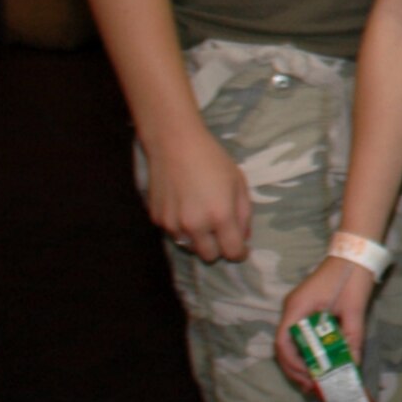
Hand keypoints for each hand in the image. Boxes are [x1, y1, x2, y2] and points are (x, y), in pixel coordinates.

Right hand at [144, 126, 252, 261]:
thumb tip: (244, 237)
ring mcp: (173, 224)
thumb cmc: (212, 160)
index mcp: (220, 215)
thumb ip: (244, 213)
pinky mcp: (157, 219)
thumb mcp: (239, 183)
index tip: (242, 249)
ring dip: (199, 240)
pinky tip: (185, 208)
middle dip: (219, 249)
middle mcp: (195, 225)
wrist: (175, 144)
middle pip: (209, 256)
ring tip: (202, 217)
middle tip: (222, 234)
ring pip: (189, 246)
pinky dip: (182, 229)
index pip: (231, 252)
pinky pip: (173, 233)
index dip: (240, 253)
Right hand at [275, 257, 375, 388]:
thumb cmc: (352, 277)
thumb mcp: (354, 310)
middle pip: (284, 346)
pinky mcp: (306, 308)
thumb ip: (352, 338)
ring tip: (315, 380)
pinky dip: (307, 349)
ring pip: (291, 341)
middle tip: (312, 387)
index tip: (309, 378)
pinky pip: (300, 334)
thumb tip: (353, 365)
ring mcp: (297, 308)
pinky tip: (319, 361)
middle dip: (296, 369)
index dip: (293, 364)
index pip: (283, 342)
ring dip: (301, 361)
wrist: (356, 252)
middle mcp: (291, 309)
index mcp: (297, 307)